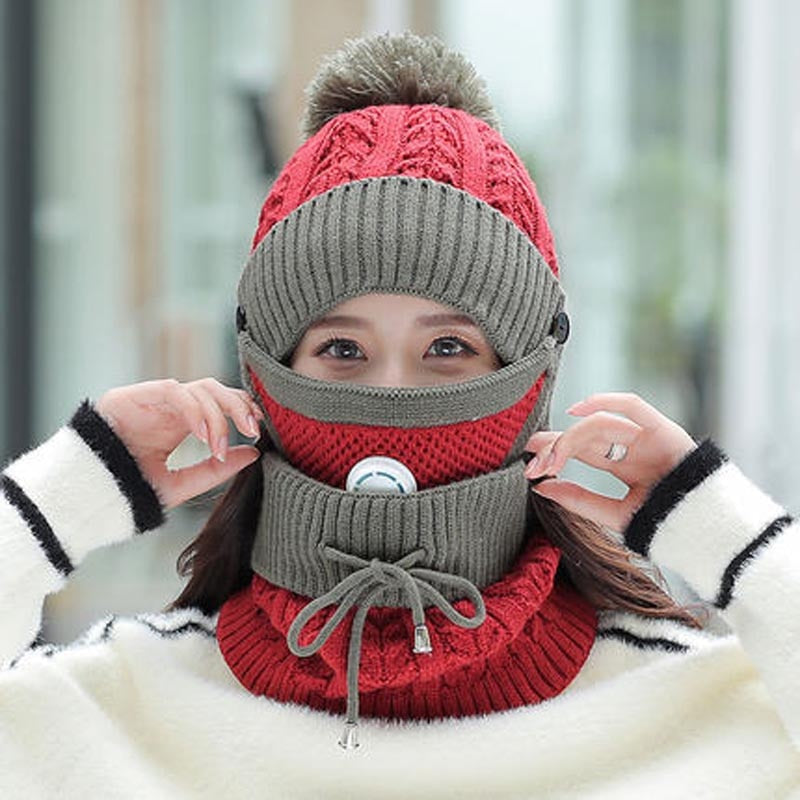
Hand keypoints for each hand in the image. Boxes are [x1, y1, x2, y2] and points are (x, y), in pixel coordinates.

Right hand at [95, 378, 263, 509]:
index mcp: (184, 424)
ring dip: (216, 415)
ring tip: (219, 445)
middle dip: (238, 406)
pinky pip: (171, 391)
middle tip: (252, 429)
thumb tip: (254, 454)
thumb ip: (216, 469)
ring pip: (198, 389)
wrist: (92, 498)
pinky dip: (192, 410)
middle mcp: (171, 409)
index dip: (242, 409)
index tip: (259, 429)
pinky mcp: (131, 396)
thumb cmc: (133, 491)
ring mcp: (152, 401)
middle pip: (214, 389)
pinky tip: (201, 434)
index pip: (221, 402)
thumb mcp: (183, 483)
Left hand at [523, 392, 696, 531]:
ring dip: (572, 437)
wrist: (704, 532)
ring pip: (600, 426)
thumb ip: (580, 500)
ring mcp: (648, 437)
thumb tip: (540, 487)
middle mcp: (634, 448)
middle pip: (586, 437)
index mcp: (625, 467)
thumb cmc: (664, 527)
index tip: (530, 465)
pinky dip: (604, 401)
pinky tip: (577, 409)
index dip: (555, 454)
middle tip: (533, 458)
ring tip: (553, 455)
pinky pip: (632, 406)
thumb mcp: (614, 515)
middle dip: (557, 445)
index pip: (582, 452)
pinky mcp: (663, 429)